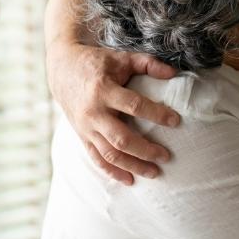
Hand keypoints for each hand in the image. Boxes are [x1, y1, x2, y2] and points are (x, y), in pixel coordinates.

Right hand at [46, 40, 179, 184]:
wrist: (62, 69)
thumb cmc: (98, 62)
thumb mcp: (122, 57)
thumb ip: (148, 64)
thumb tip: (174, 73)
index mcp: (104, 90)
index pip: (134, 106)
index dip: (156, 114)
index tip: (176, 121)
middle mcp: (93, 112)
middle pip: (121, 138)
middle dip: (145, 150)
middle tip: (166, 156)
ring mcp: (86, 127)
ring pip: (109, 153)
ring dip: (132, 165)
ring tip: (155, 172)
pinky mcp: (82, 136)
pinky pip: (96, 158)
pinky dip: (112, 172)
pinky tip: (129, 180)